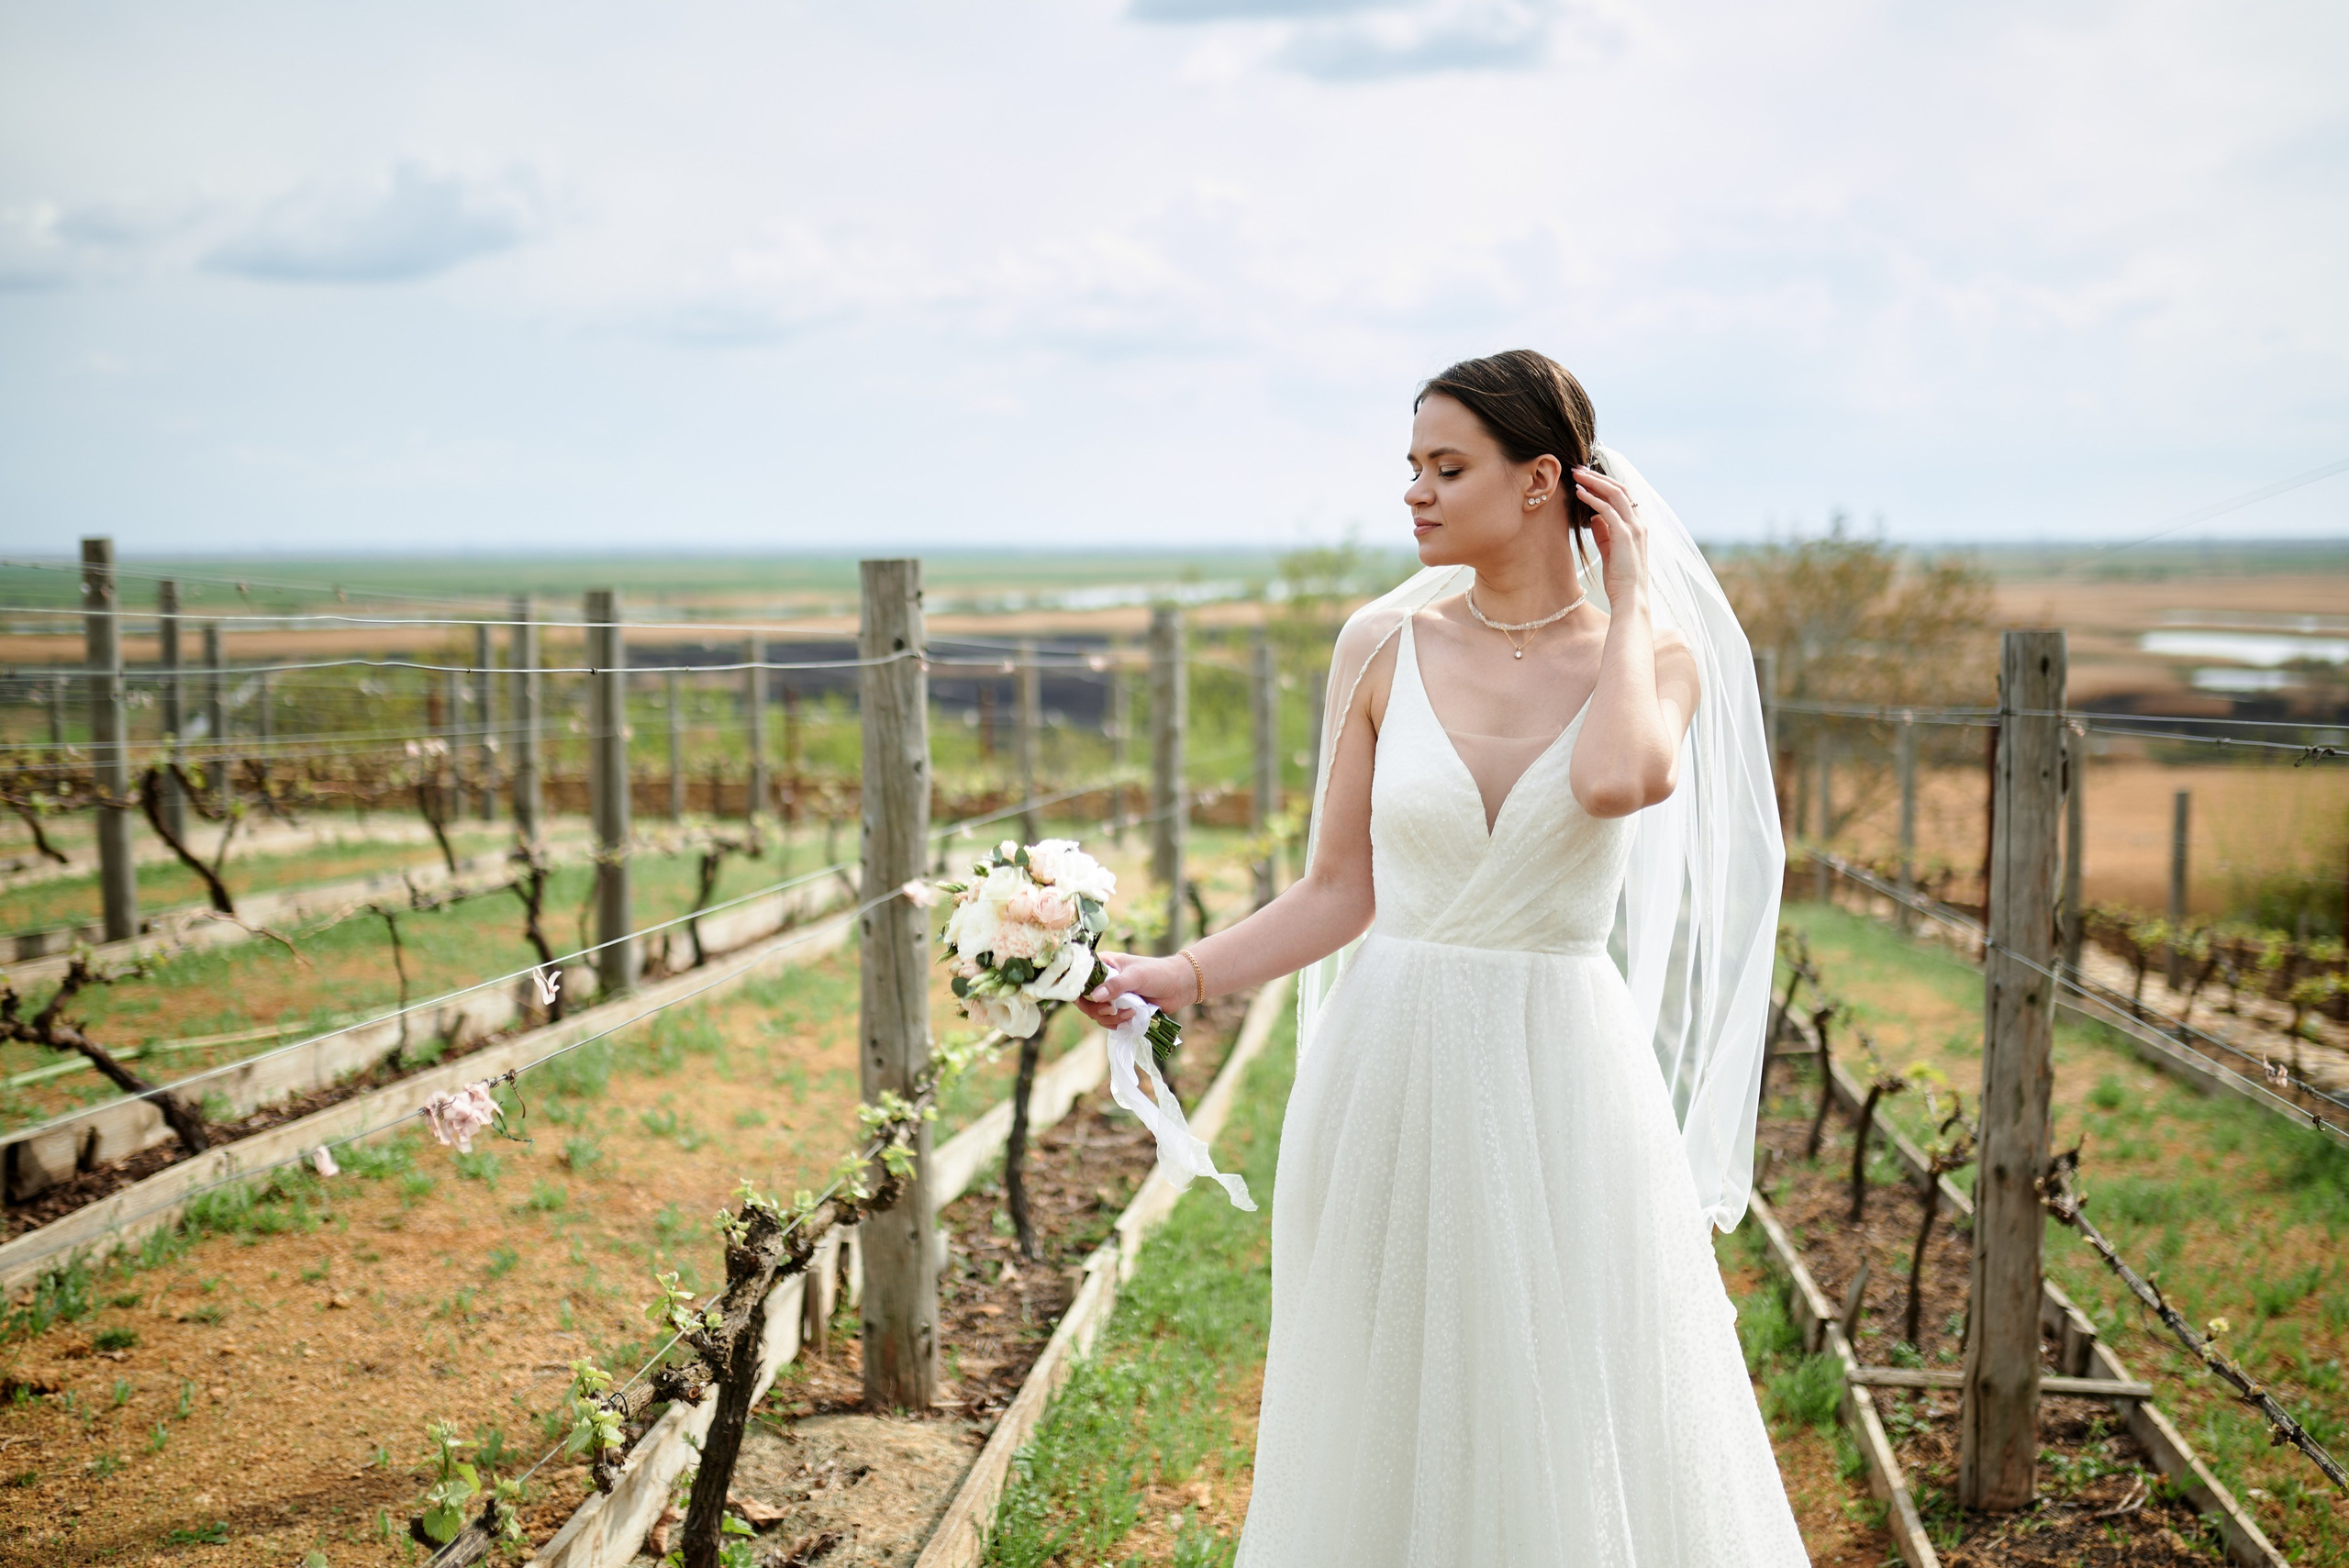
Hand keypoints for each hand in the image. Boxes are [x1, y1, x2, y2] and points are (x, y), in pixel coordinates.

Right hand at [1074, 949, 1193, 1028]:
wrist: (1180, 986)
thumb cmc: (1158, 973)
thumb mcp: (1136, 976)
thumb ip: (1116, 985)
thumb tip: (1094, 997)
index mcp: (1104, 965)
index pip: (1080, 977)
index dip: (1079, 990)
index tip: (1091, 999)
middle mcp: (1104, 981)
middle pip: (1085, 1000)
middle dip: (1096, 1009)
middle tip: (1111, 1009)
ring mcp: (1112, 997)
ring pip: (1096, 1013)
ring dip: (1110, 1018)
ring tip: (1129, 1014)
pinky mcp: (1121, 1010)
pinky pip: (1109, 1021)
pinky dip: (1117, 1024)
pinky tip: (1131, 1018)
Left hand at [1573, 466, 1648, 603]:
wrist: (1630, 599)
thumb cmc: (1620, 579)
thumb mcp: (1610, 552)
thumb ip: (1604, 533)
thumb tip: (1594, 517)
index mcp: (1638, 526)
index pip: (1624, 496)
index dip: (1605, 483)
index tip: (1586, 477)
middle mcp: (1639, 523)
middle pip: (1619, 489)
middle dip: (1598, 477)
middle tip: (1578, 469)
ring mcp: (1634, 528)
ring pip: (1614, 494)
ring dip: (1594, 482)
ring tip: (1576, 475)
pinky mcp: (1625, 535)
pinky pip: (1607, 509)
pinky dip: (1593, 498)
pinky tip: (1579, 492)